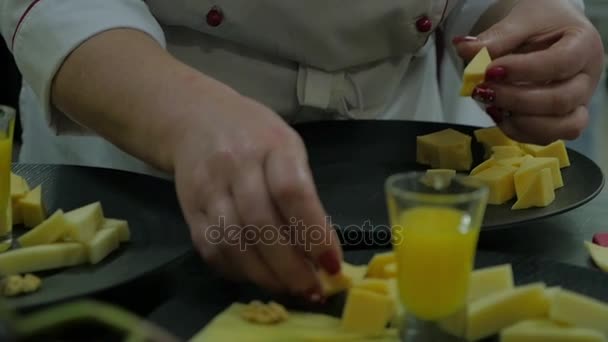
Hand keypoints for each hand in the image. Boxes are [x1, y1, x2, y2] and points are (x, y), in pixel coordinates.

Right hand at [171, 80, 341, 300]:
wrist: (195, 120)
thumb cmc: (254, 135)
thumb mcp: (288, 146)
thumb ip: (304, 192)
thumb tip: (321, 249)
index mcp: (272, 146)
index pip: (293, 193)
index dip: (314, 234)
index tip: (332, 264)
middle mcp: (235, 165)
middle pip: (261, 225)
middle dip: (290, 267)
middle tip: (312, 289)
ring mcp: (208, 188)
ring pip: (233, 243)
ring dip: (264, 276)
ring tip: (289, 289)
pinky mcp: (188, 209)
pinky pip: (212, 249)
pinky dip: (237, 271)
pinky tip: (258, 277)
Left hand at [453, 0, 603, 144]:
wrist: (551, 32)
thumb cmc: (542, 24)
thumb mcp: (521, 20)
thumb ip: (496, 37)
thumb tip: (464, 48)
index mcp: (584, 45)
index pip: (561, 63)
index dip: (524, 71)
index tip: (490, 70)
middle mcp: (587, 79)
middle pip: (561, 101)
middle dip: (516, 100)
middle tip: (484, 90)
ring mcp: (578, 103)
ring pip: (562, 128)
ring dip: (521, 122)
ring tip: (492, 106)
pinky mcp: (561, 120)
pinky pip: (545, 137)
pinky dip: (518, 131)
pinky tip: (497, 114)